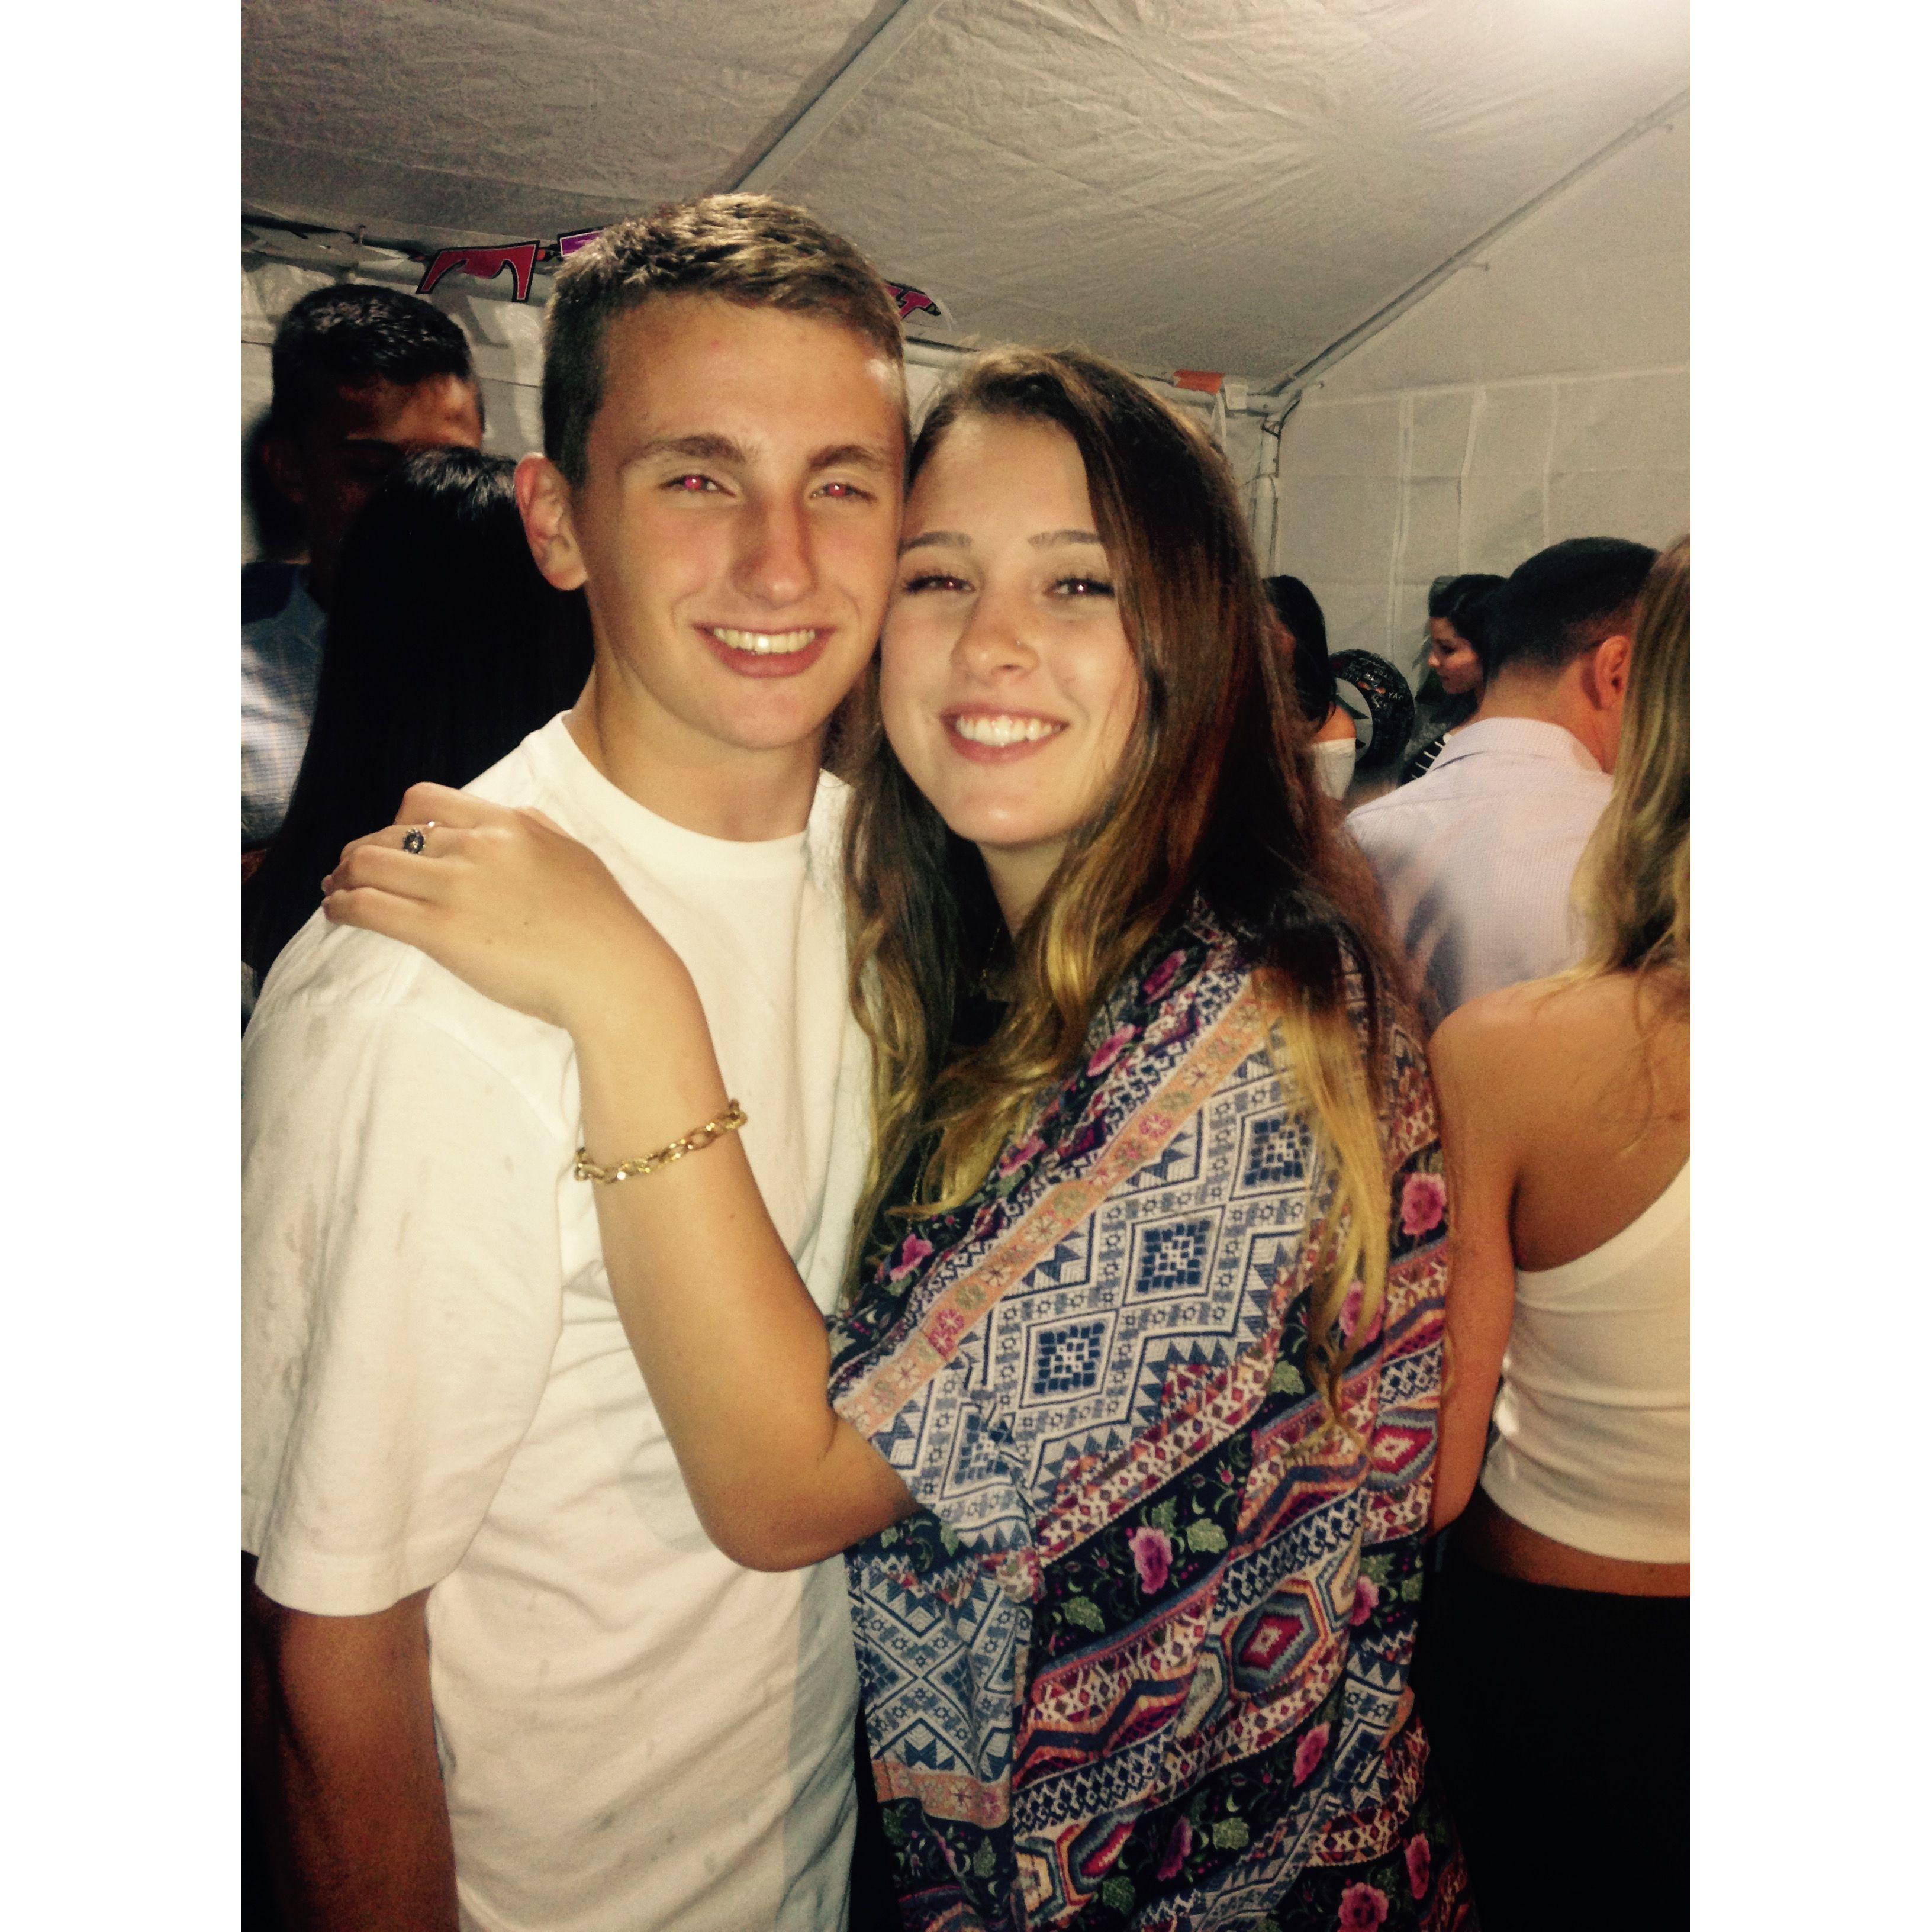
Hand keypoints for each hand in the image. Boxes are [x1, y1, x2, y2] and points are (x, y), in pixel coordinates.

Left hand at [322, 782, 684, 1032]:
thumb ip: (536, 831)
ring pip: (371, 866)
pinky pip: (371, 908)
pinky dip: (343, 907)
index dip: (399, 819)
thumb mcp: (574, 856)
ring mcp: (456, 887)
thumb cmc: (605, 926)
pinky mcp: (440, 931)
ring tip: (335, 891)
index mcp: (509, 823)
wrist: (615, 973)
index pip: (428, 801)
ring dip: (344, 877)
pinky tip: (337, 913)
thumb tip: (512, 817)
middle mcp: (477, 846)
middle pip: (391, 834)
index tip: (394, 840)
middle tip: (348, 870)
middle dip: (361, 851)